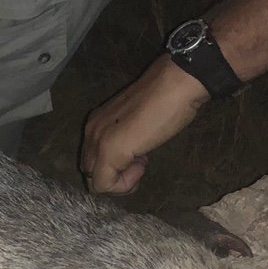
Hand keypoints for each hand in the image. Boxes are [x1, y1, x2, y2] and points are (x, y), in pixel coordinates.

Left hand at [80, 57, 208, 193]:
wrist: (176, 84)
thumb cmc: (165, 100)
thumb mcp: (138, 124)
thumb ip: (127, 138)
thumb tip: (133, 156)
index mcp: (96, 124)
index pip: (94, 159)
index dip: (117, 165)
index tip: (141, 154)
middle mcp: (90, 132)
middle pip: (91, 172)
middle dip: (116, 175)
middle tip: (142, 161)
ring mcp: (97, 141)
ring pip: (95, 181)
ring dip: (120, 180)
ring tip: (142, 160)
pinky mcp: (108, 151)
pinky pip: (103, 184)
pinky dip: (123, 184)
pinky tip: (142, 165)